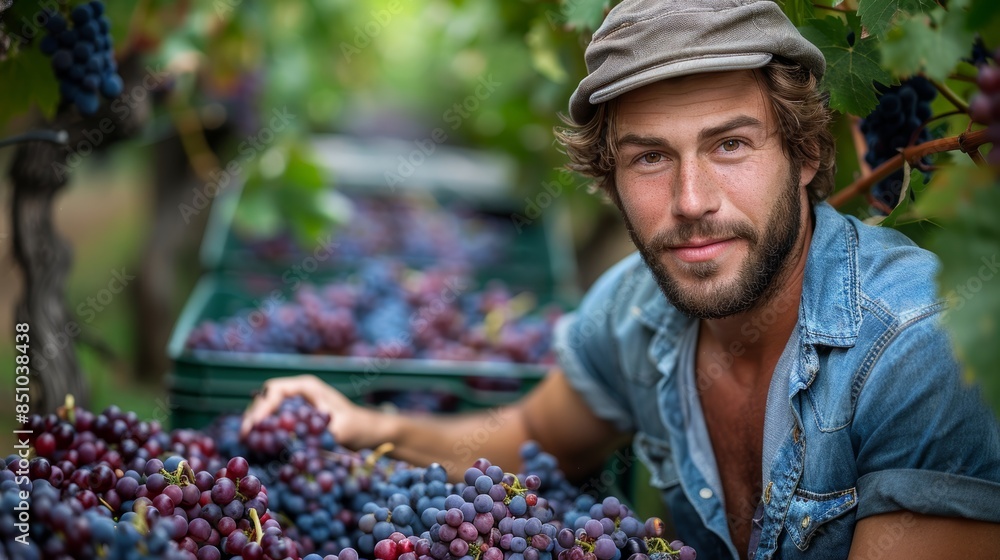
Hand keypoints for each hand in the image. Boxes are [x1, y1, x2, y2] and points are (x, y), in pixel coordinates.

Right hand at [240, 374, 382, 449]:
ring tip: (248, 440)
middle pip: (267, 398)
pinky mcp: (297, 418)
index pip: (275, 390)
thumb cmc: (357, 426)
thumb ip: (319, 431)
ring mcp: (296, 405)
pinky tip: (260, 444)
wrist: (369, 432)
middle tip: (245, 435)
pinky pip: (276, 421)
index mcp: (307, 387)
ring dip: (257, 423)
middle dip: (254, 415)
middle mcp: (299, 393)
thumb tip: (295, 440)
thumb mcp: (341, 429)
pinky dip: (267, 430)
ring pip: (268, 409)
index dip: (261, 405)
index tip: (253, 424)